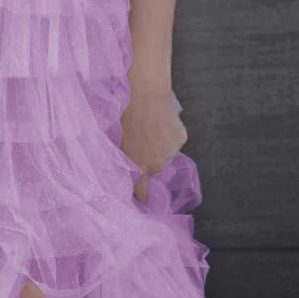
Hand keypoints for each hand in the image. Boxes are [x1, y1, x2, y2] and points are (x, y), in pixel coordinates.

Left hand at [120, 90, 187, 204]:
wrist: (143, 95)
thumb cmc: (124, 116)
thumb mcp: (117, 142)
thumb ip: (122, 159)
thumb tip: (121, 168)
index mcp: (141, 166)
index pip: (141, 191)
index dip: (140, 195)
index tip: (140, 202)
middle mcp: (159, 164)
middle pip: (154, 167)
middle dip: (148, 158)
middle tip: (140, 140)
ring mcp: (172, 151)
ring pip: (165, 153)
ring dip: (159, 146)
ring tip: (149, 127)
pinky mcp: (181, 138)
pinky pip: (173, 141)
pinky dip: (168, 135)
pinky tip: (160, 122)